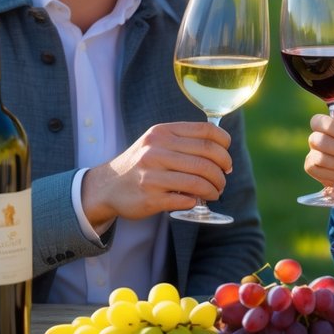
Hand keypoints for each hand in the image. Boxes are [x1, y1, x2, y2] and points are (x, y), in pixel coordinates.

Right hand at [81, 121, 232, 225]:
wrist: (108, 186)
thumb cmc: (141, 163)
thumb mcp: (157, 141)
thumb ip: (184, 140)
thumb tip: (220, 149)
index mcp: (163, 132)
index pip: (206, 131)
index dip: (224, 145)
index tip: (225, 158)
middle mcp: (156, 150)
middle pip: (207, 158)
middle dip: (222, 171)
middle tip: (223, 178)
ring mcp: (152, 174)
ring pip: (199, 181)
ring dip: (214, 189)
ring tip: (215, 192)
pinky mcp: (150, 198)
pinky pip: (186, 200)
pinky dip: (197, 201)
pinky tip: (197, 201)